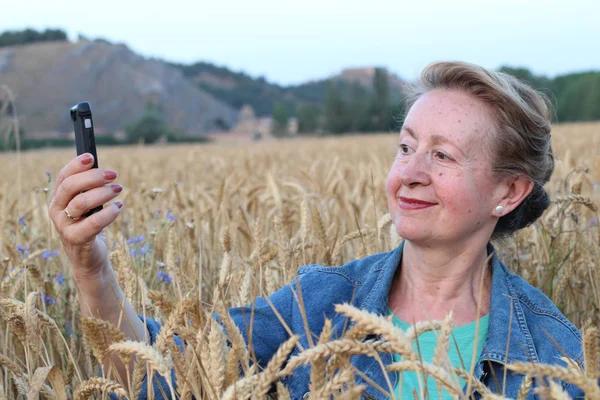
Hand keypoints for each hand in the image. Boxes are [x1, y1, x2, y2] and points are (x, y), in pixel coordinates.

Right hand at [47, 153, 123, 279]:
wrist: (89, 258)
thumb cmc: (90, 227)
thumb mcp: (88, 206)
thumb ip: (90, 190)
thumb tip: (104, 171)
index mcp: (58, 199)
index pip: (64, 177)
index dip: (76, 165)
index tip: (92, 156)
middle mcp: (56, 211)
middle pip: (70, 187)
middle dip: (93, 177)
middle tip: (113, 175)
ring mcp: (64, 226)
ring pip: (81, 203)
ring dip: (103, 193)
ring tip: (118, 189)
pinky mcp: (76, 239)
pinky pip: (94, 222)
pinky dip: (110, 212)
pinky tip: (119, 206)